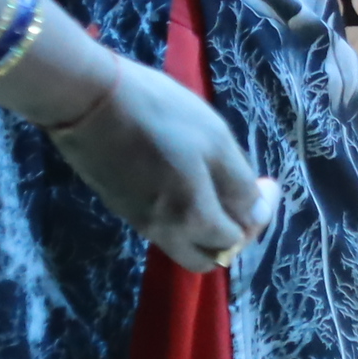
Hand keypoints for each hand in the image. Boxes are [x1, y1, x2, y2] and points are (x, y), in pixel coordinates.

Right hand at [0, 32, 278, 273]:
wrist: (90, 102)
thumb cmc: (161, 114)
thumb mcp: (214, 141)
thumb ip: (238, 185)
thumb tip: (254, 215)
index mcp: (193, 219)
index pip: (237, 239)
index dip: (260, 215)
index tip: (267, 184)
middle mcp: (165, 232)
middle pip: (207, 256)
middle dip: (231, 234)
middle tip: (242, 197)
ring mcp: (139, 222)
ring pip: (183, 243)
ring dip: (206, 227)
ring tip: (216, 185)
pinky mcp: (121, 206)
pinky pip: (163, 227)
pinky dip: (183, 216)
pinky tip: (187, 181)